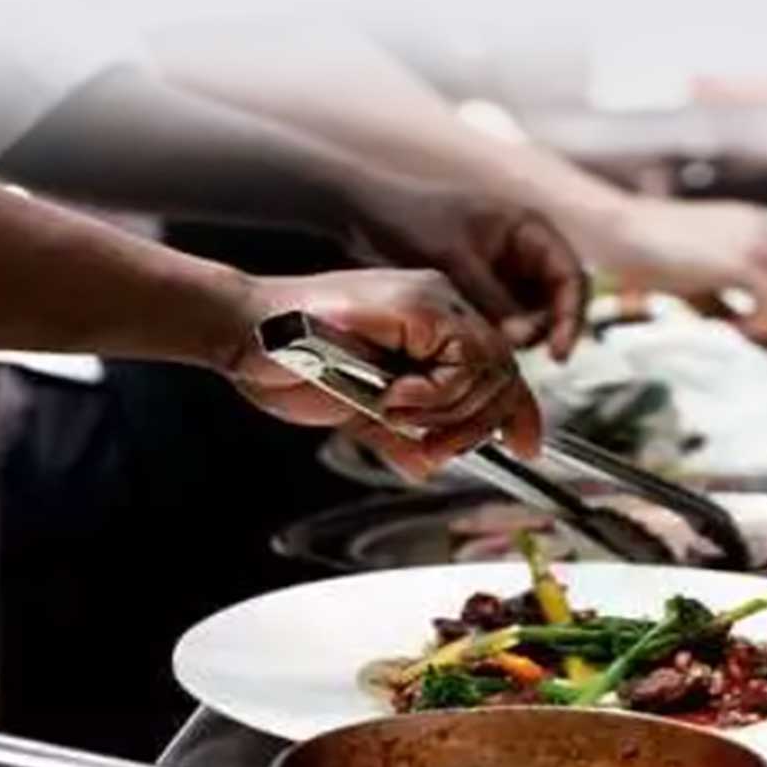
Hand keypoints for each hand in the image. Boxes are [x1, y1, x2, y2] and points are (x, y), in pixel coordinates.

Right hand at [222, 269, 542, 479]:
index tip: (525, 447)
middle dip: (478, 424)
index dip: (517, 411)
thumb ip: (397, 433)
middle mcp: (439, 304)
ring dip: (449, 413)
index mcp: (429, 321)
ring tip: (397, 415)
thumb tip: (427, 466)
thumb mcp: (355, 409)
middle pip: (503, 370)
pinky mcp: (415, 306)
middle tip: (434, 448)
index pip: (497, 367)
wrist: (240, 332)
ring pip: (488, 370)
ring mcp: (429, 300)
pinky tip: (392, 398)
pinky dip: (433, 395)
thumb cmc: (285, 364)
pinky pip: (460, 362)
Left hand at [341, 183, 587, 359]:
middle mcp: (523, 253)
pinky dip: (495, 339)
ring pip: (529, 319)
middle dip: (541, 331)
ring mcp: (503, 275)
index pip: (571, 277)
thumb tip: (523, 341)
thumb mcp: (454, 260)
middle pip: (556, 303)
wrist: (362, 218)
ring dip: (516, 339)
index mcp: (528, 230)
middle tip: (509, 352)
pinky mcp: (480, 294)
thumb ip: (492, 299)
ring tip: (484, 348)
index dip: (571, 317)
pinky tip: (472, 348)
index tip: (558, 354)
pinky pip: (502, 323)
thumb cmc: (409, 222)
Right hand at [576, 198, 766, 343]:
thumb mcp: (695, 275)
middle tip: (756, 335)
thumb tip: (740, 327)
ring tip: (741, 332)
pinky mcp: (743, 259)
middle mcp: (762, 227)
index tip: (749, 325)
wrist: (621, 229)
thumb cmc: (643, 252)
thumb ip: (724, 295)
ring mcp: (756, 240)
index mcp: (753, 224)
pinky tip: (731, 328)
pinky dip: (759, 323)